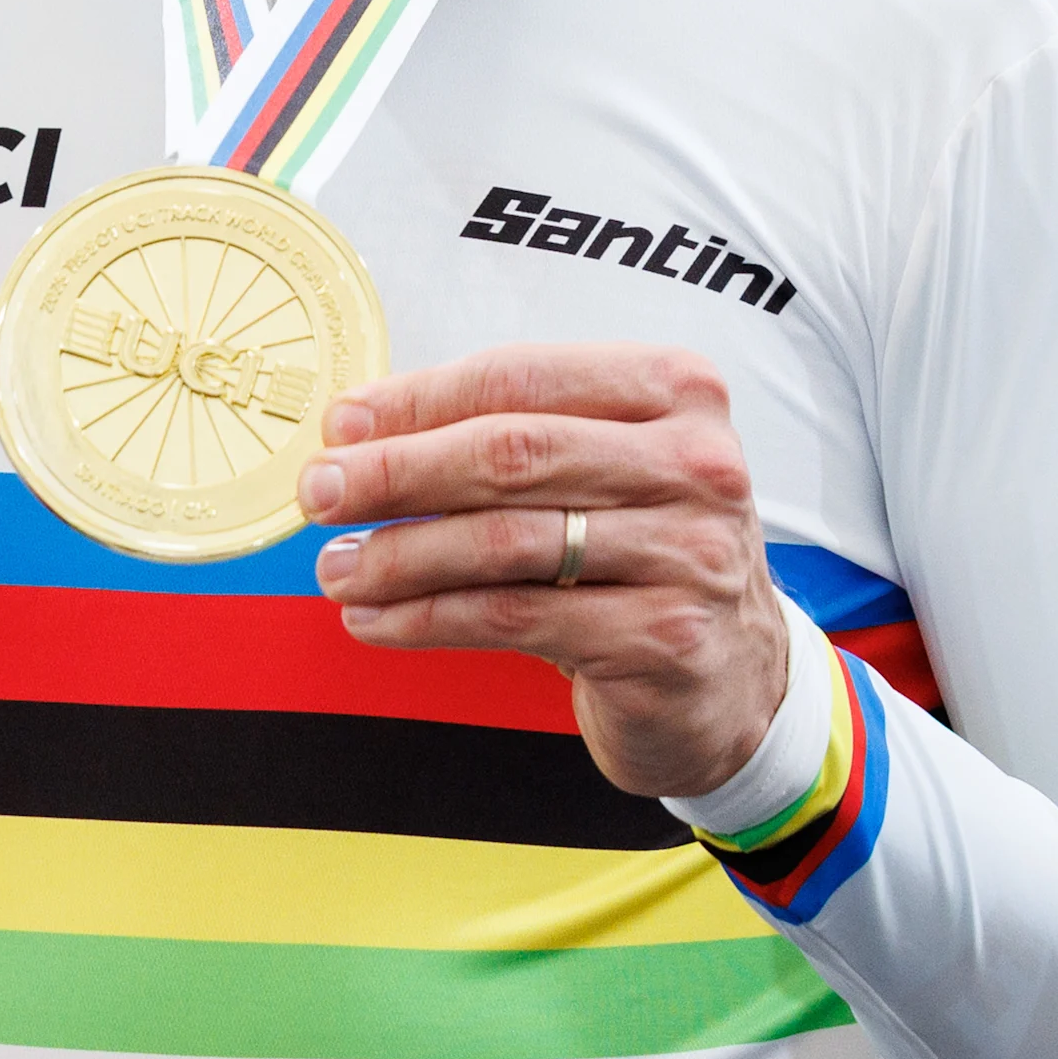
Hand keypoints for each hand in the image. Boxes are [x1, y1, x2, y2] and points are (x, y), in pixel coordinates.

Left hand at [301, 342, 790, 801]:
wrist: (739, 682)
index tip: (341, 425)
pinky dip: (429, 618)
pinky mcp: (664, 639)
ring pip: (504, 543)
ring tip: (336, 567)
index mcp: (677, 391)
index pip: (521, 377)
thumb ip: (506, 440)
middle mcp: (697, 464)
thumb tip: (359, 430)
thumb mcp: (598, 475)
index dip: (418, 399)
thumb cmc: (644, 556)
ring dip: (400, 555)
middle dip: (395, 472)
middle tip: (319, 493)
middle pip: (510, 454)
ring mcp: (689, 555)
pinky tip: (378, 620)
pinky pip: (514, 617)